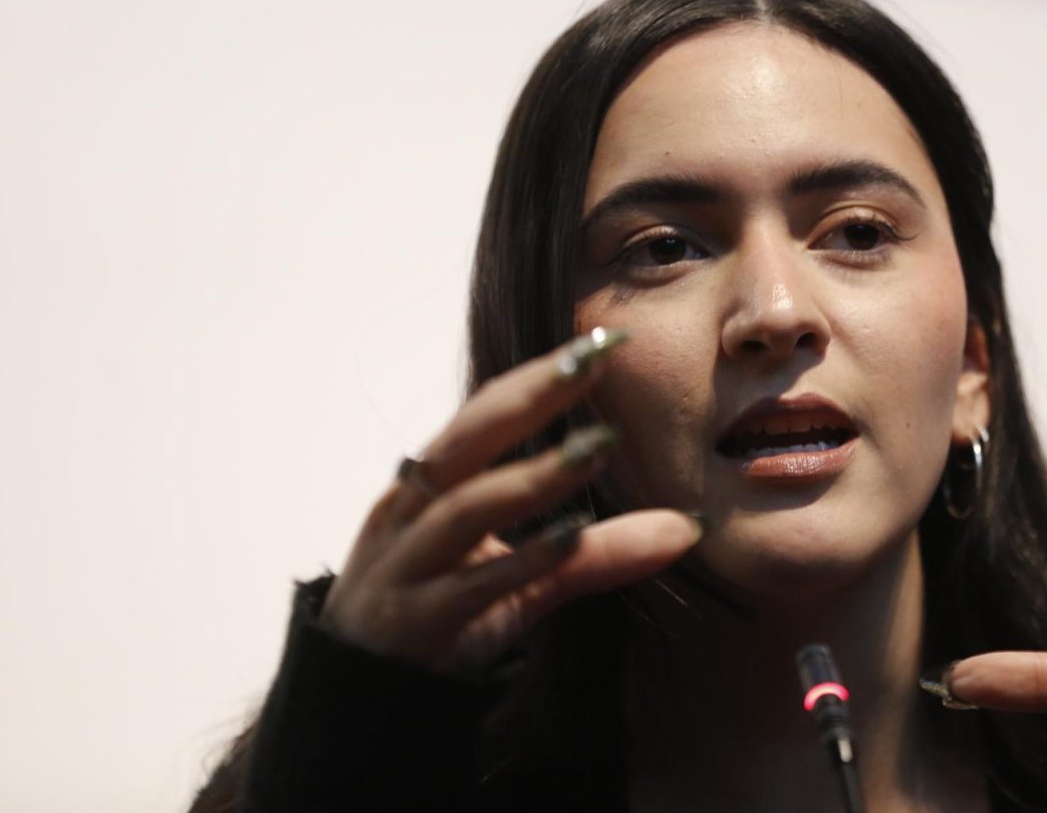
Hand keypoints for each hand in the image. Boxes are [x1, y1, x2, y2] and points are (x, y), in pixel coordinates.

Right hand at [319, 328, 702, 675]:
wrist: (358, 706)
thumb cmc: (437, 618)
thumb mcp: (515, 578)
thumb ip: (594, 552)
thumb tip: (687, 528)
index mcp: (427, 487)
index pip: (484, 414)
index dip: (538, 376)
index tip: (603, 341)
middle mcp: (410, 515)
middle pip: (467, 439)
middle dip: (528, 396)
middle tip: (591, 359)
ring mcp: (407, 567)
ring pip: (466, 507)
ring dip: (533, 476)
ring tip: (595, 448)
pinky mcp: (417, 623)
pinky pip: (473, 584)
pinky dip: (523, 558)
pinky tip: (571, 537)